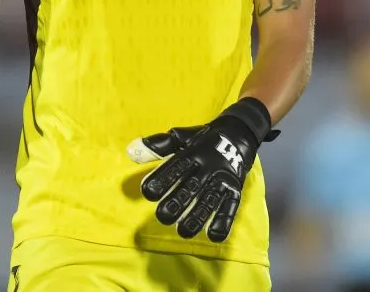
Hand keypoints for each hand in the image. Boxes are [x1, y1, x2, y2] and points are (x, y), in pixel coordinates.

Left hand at [127, 97, 278, 242]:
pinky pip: (231, 207)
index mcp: (192, 154)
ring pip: (209, 201)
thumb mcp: (180, 137)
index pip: (175, 168)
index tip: (148, 192)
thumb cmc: (202, 139)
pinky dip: (223, 221)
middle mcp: (207, 167)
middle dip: (177, 203)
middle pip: (191, 187)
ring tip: (184, 231)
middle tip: (162, 216)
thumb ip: (157, 145)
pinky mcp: (235, 189)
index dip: (162, 179)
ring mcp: (222, 179)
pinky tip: (213, 235)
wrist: (237, 133)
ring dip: (197, 217)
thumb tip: (131, 151)